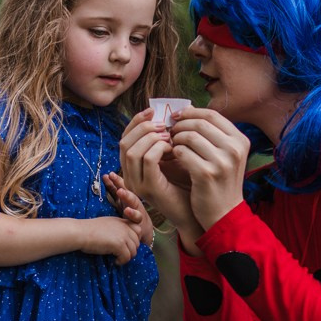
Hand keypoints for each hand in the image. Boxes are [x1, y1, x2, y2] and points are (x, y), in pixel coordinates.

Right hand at [81, 216, 140, 264]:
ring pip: (134, 251)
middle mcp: (124, 227)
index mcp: (121, 221)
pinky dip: (122, 261)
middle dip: (131, 250)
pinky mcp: (119, 244)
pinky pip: (127, 257)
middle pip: (137, 242)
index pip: (138, 230)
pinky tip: (115, 261)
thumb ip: (117, 229)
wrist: (80, 232)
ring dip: (126, 257)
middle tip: (121, 254)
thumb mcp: (106, 225)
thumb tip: (124, 240)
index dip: (134, 240)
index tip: (125, 246)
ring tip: (117, 259)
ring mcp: (123, 235)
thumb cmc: (88, 230)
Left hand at [103, 172, 152, 247]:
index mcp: (126, 198)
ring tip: (120, 191)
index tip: (107, 174)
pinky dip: (132, 213)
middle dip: (120, 182)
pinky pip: (136, 216)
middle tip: (112, 176)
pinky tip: (127, 210)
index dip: (114, 180)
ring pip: (133, 201)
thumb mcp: (120, 203)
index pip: (120, 186)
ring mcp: (136, 210)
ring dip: (127, 195)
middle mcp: (132, 202)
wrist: (144, 230)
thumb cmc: (130, 216)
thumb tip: (104, 177)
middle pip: (125, 189)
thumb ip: (112, 192)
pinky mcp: (139, 220)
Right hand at [120, 109, 196, 231]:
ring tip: (169, 135)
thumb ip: (169, 136)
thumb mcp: (176, 154)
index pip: (125, 138)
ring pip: (132, 150)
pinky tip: (172, 147)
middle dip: (142, 127)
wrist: (197, 210)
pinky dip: (159, 148)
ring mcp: (138, 184)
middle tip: (162, 123)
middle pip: (124, 142)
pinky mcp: (150, 188)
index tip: (152, 110)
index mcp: (133, 167)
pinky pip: (148, 160)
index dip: (136, 121)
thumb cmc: (188, 182)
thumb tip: (175, 110)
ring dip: (151, 137)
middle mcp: (130, 176)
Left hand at [169, 107, 248, 229]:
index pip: (212, 115)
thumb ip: (211, 134)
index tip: (177, 117)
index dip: (191, 113)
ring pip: (189, 136)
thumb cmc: (221, 181)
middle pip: (200, 123)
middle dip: (181, 125)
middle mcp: (234, 149)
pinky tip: (173, 157)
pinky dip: (174, 152)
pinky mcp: (206, 174)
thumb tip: (189, 109)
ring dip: (175, 139)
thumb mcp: (225, 155)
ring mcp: (222, 162)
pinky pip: (182, 152)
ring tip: (172, 145)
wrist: (224, 214)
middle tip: (170, 132)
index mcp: (240, 140)